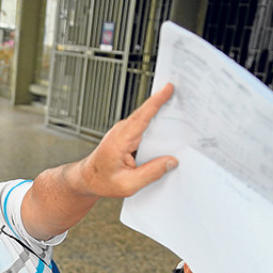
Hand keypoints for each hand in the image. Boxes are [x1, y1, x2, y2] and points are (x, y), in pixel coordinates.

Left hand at [78, 83, 177, 198]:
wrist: (87, 179)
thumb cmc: (102, 181)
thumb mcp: (127, 185)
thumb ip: (150, 174)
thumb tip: (171, 162)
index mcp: (119, 141)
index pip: (141, 117)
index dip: (156, 102)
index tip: (168, 88)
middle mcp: (121, 132)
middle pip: (147, 115)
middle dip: (166, 104)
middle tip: (186, 98)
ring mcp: (124, 132)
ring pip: (147, 121)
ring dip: (163, 117)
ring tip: (183, 114)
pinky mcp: (128, 136)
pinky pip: (145, 128)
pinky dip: (157, 127)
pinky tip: (169, 133)